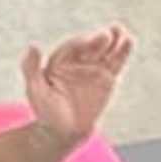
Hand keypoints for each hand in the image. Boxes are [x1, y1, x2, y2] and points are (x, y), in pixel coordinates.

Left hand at [22, 21, 133, 147]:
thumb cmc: (47, 111)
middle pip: (91, 46)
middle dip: (99, 40)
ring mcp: (93, 67)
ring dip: (113, 40)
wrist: (64, 131)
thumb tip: (33, 46)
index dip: (83, 42)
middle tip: (108, 35)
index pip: (73, 47)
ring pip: (105, 50)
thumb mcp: (35, 90)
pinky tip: (129, 41)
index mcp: (60, 59)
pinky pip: (115, 63)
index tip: (91, 40)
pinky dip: (122, 52)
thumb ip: (31, 68)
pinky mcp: (107, 78)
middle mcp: (78, 60)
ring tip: (121, 30)